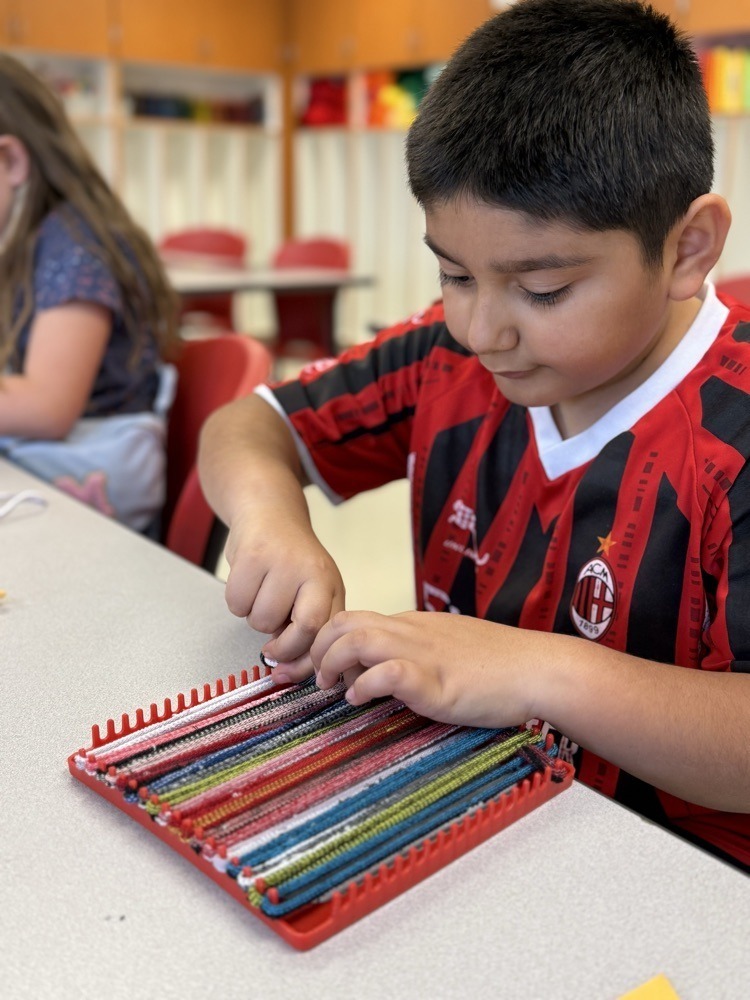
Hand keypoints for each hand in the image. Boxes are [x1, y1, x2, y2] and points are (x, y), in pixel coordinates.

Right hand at [223, 504, 344, 681]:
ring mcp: (285, 563)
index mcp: (332, 585)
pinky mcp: (254, 555)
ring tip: (261, 594)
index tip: (291, 674)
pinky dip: (236, 600)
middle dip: (283, 649)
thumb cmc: (288, 560)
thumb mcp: (311, 589)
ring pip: (262, 621)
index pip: (327, 634)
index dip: (309, 662)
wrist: (268, 511)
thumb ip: (307, 627)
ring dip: (254, 617)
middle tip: (271, 650)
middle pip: (304, 630)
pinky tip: (247, 581)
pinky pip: (236, 603)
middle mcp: (315, 573)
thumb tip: (288, 671)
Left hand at [310, 610, 539, 727]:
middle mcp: (411, 632)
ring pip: (356, 639)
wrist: (539, 668)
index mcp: (412, 624)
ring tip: (333, 688)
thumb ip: (416, 652)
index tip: (321, 668)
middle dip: (318, 649)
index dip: (326, 641)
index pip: (353, 618)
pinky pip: (387, 673)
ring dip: (333, 664)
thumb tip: (383, 671)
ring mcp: (422, 654)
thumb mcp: (447, 648)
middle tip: (320, 679)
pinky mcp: (435, 682)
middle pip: (344, 622)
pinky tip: (361, 701)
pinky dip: (364, 686)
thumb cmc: (499, 665)